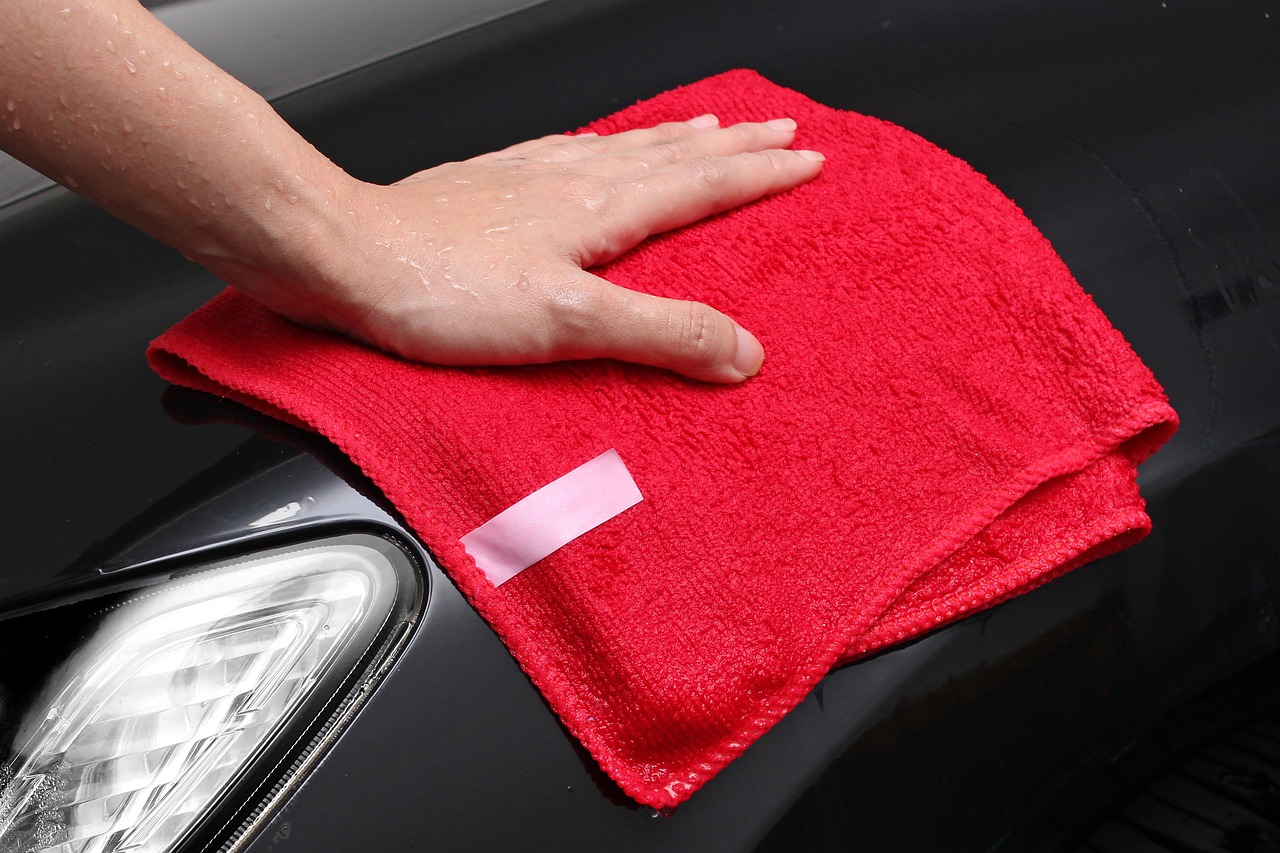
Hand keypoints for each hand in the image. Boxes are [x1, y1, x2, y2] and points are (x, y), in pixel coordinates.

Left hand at [223, 115, 823, 381]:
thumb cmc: (440, 290)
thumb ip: (660, 331)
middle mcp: (571, 181)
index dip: (760, 174)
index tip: (806, 161)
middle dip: (734, 144)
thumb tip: (741, 351)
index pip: (704, 184)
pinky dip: (608, 144)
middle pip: (674, 154)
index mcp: (600, 211)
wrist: (342, 258)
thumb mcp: (567, 322)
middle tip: (777, 130)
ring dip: (679, 138)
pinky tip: (597, 147)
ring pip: (627, 147)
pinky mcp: (491, 186)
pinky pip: (572, 150)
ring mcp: (529, 179)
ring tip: (712, 127)